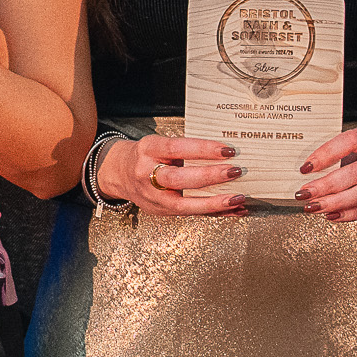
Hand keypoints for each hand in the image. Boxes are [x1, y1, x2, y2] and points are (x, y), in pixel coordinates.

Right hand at [100, 132, 251, 216]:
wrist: (118, 173)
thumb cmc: (145, 156)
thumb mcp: (158, 143)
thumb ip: (184, 149)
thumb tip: (223, 154)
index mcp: (148, 150)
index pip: (177, 148)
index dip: (203, 149)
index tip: (227, 150)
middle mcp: (146, 174)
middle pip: (178, 178)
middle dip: (209, 176)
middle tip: (234, 172)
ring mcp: (152, 196)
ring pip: (183, 204)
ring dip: (214, 203)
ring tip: (238, 199)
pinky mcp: (159, 211)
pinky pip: (189, 213)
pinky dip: (214, 212)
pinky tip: (232, 210)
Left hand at [296, 124, 356, 222]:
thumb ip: (344, 155)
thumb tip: (308, 172)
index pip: (351, 140)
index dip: (327, 153)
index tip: (306, 167)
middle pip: (355, 172)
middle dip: (326, 185)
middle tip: (304, 193)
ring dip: (334, 202)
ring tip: (314, 207)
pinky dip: (349, 213)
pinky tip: (332, 215)